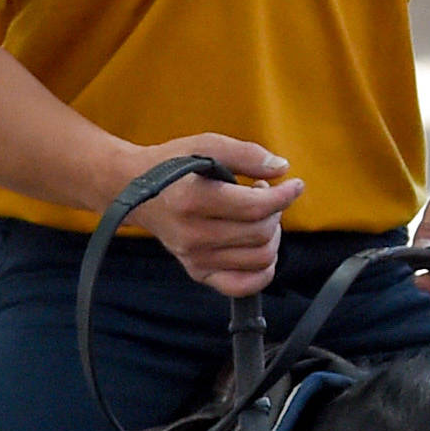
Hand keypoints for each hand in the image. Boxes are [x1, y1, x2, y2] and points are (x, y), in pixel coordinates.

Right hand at [116, 133, 299, 295]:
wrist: (134, 189)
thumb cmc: (173, 164)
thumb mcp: (206, 144)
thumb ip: (246, 153)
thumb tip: (282, 169)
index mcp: (192, 200)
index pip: (256, 207)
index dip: (284, 196)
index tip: (295, 184)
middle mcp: (191, 235)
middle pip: (260, 233)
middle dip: (275, 212)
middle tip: (264, 194)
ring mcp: (194, 258)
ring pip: (259, 259)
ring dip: (272, 236)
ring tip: (259, 217)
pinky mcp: (197, 271)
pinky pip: (243, 286)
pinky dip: (262, 271)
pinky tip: (260, 247)